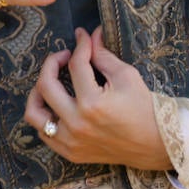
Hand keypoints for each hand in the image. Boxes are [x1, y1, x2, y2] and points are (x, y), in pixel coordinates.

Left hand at [25, 26, 170, 169]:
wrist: (154, 143)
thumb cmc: (143, 107)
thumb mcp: (126, 75)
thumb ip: (103, 55)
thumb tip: (90, 35)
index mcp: (92, 104)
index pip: (76, 65)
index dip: (80, 45)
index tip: (82, 36)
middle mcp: (76, 124)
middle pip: (45, 86)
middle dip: (52, 62)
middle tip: (64, 56)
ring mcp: (71, 142)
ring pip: (34, 113)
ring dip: (37, 92)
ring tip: (50, 81)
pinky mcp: (70, 153)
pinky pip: (43, 133)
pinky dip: (44, 116)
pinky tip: (55, 104)